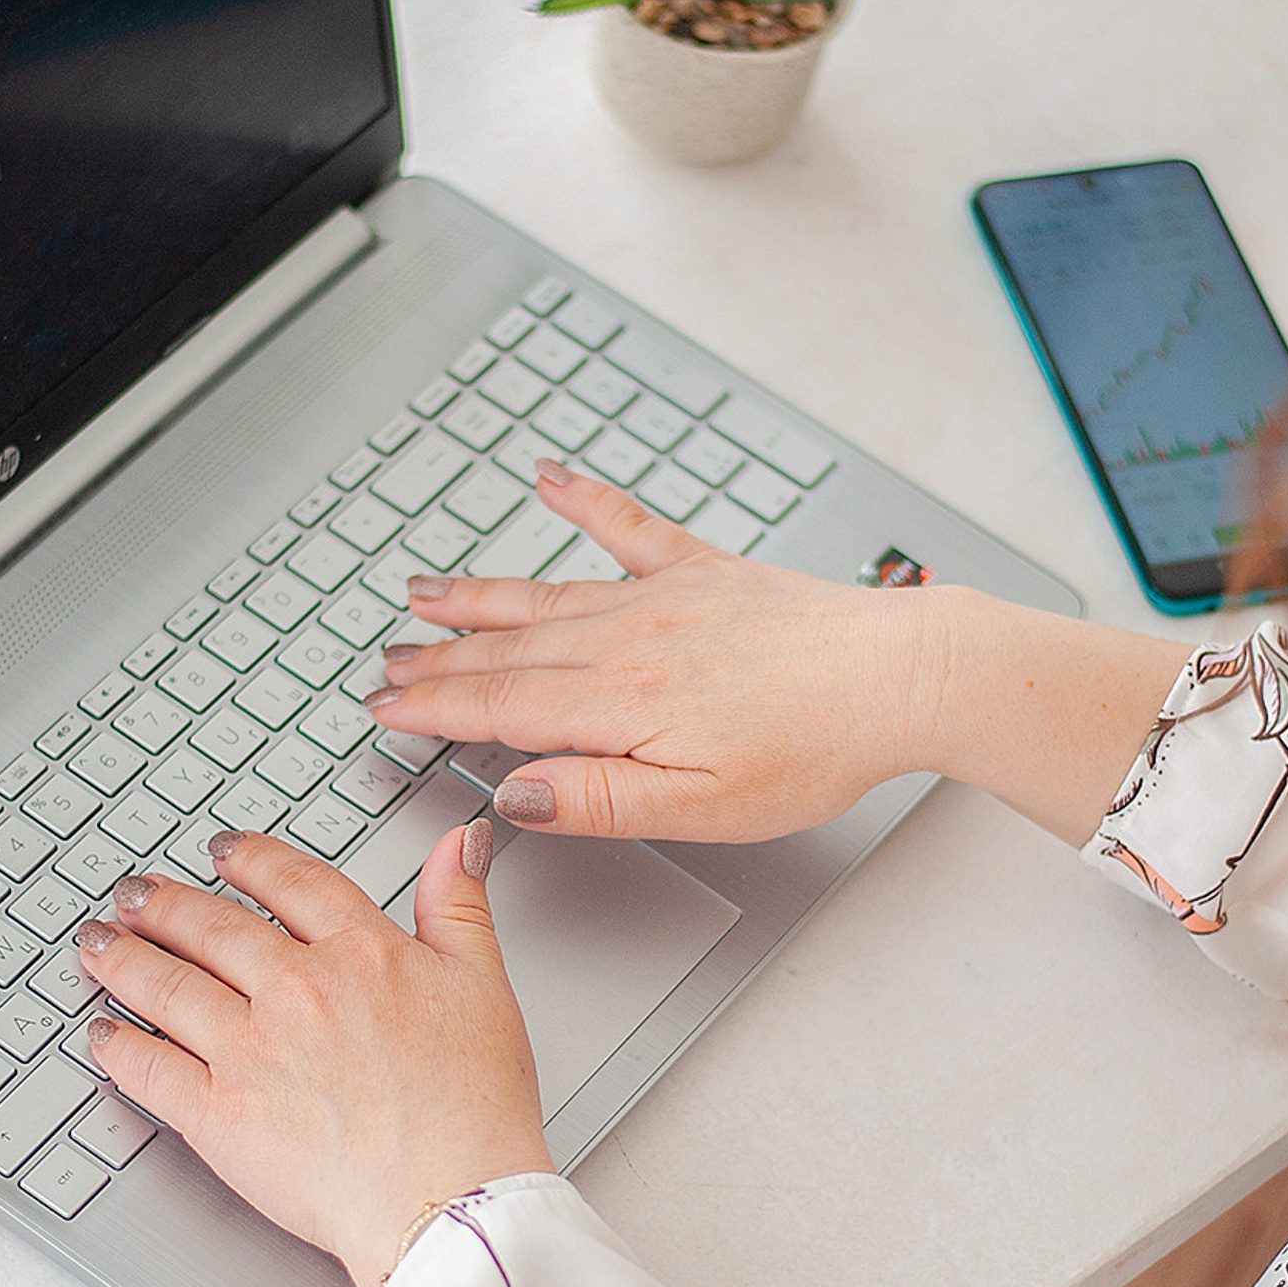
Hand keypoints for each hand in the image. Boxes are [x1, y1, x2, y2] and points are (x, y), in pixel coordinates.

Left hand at [75, 823, 549, 1286]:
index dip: (249, 859)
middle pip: (211, 927)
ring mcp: (249, 1050)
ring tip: (100, 945)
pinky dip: (117, 1048)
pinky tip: (102, 1035)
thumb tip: (459, 844)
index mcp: (361, 953)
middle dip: (163, 904)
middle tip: (135, 894)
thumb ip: (460, 906)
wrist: (451, 1199)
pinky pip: (149, 1069)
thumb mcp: (486, 985)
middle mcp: (296, 991)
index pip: (290, 882)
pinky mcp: (217, 1115)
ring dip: (124, 959)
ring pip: (167, 986)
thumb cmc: (476, 1110)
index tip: (224, 851)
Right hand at [360, 460, 947, 840]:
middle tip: (385, 663)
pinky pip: (628, 526)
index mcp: (623, 703)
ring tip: (423, 592)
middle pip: (510, 649)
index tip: (386, 709)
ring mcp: (666, 595)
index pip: (500, 706)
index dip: (434, 709)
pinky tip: (551, 478)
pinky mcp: (706, 568)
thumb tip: (517, 794)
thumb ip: (600, 800)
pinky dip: (585, 499)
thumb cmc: (818, 748)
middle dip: (438, 658)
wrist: (901, 677)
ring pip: (547, 593)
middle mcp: (632, 638)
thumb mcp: (703, 808)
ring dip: (478, 594)